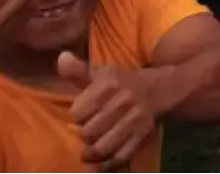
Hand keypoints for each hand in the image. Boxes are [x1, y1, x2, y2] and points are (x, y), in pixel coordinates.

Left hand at [58, 53, 160, 171]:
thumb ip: (78, 70)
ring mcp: (135, 120)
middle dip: (83, 135)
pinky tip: (100, 163)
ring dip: (92, 152)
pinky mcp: (143, 134)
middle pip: (89, 131)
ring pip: (103, 146)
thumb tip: (61, 57)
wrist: (158, 88)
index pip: (79, 111)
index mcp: (110, 83)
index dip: (76, 117)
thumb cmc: (122, 81)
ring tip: (87, 152)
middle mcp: (123, 101)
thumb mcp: (101, 73)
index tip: (80, 116)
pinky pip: (121, 155)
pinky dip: (108, 164)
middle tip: (85, 134)